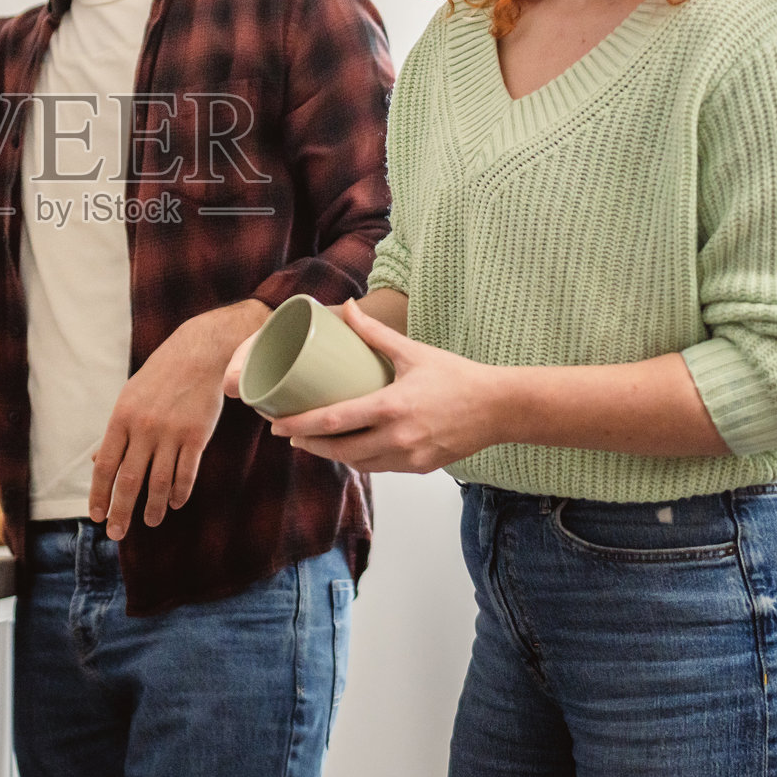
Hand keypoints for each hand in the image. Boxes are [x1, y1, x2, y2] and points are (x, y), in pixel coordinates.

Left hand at [90, 300, 267, 539]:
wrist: (197, 354)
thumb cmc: (159, 378)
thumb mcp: (129, 398)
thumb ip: (115, 433)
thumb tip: (95, 461)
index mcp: (121, 418)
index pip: (105, 465)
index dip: (99, 494)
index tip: (97, 516)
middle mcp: (144, 428)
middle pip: (129, 480)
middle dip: (121, 511)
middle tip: (116, 534)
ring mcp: (171, 433)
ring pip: (159, 483)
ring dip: (152, 508)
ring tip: (149, 522)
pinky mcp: (196, 436)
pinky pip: (186, 474)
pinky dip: (179, 493)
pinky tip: (173, 503)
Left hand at [271, 301, 503, 473]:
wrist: (499, 408)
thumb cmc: (458, 377)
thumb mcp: (413, 351)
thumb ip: (375, 333)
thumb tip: (349, 307)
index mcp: (391, 407)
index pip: (334, 422)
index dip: (300, 425)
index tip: (277, 423)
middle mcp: (398, 438)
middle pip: (339, 450)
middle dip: (308, 443)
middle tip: (287, 433)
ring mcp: (409, 458)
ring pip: (358, 464)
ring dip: (332, 454)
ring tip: (311, 440)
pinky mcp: (420, 468)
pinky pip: (380, 468)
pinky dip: (360, 459)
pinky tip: (349, 448)